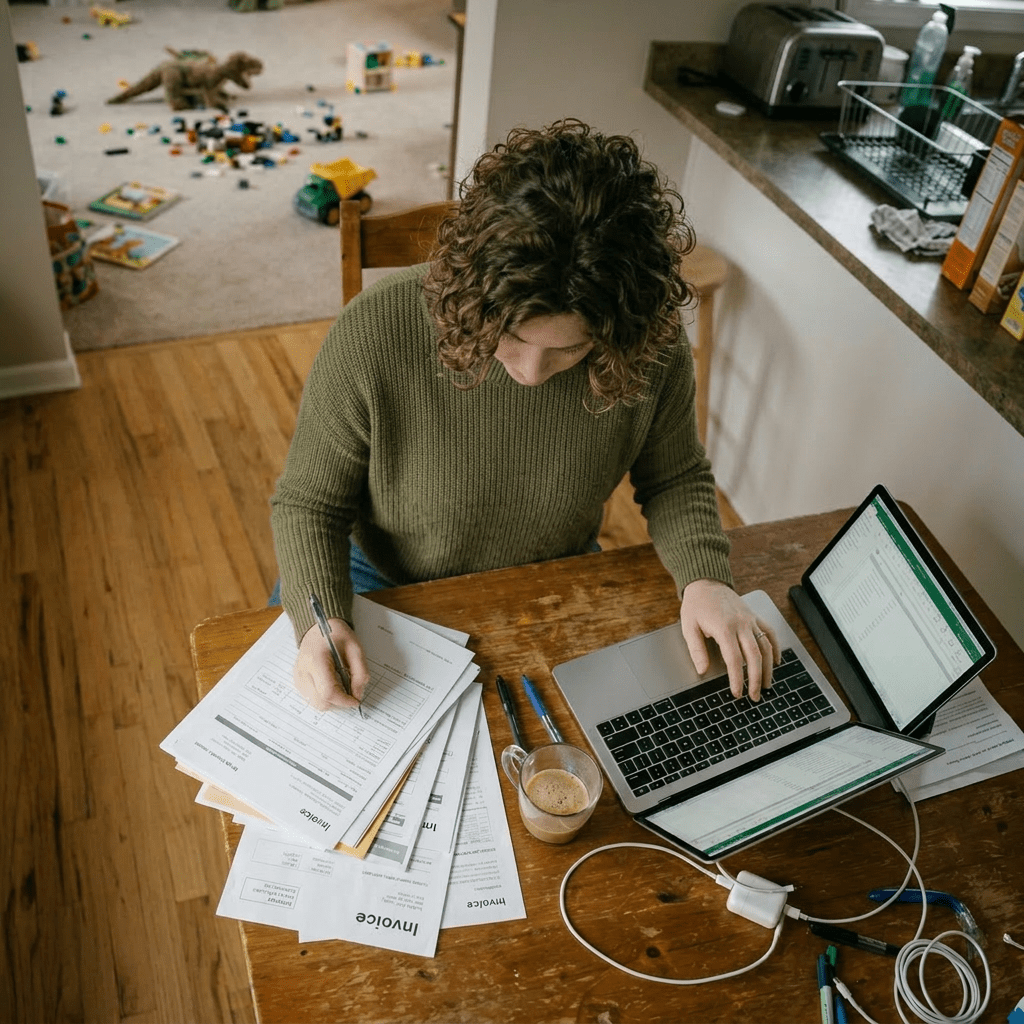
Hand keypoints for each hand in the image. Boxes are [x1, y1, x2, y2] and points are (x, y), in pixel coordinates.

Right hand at [294, 617, 369, 711]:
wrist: (318, 626)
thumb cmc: (337, 635)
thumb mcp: (356, 649)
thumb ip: (360, 673)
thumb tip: (357, 695)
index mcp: (316, 661)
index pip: (328, 692)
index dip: (344, 700)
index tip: (355, 700)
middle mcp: (303, 671)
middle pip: (320, 702)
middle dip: (338, 702)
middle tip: (349, 693)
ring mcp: (298, 677)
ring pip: (315, 703)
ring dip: (330, 701)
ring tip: (340, 686)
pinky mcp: (297, 680)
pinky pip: (310, 697)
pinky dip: (323, 696)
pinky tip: (330, 684)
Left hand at [679, 579, 779, 700]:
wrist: (706, 583)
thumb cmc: (696, 605)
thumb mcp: (688, 627)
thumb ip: (696, 650)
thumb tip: (702, 671)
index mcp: (723, 628)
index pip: (734, 659)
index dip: (737, 679)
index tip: (737, 693)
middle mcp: (741, 624)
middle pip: (754, 656)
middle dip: (755, 679)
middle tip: (754, 696)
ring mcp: (750, 620)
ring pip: (766, 647)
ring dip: (768, 668)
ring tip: (765, 685)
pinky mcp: (755, 617)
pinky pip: (770, 633)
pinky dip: (776, 648)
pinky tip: (776, 662)